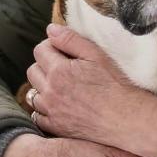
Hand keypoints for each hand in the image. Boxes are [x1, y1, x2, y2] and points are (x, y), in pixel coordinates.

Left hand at [26, 23, 156, 156]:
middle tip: (63, 67)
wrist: (124, 118)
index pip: (40, 50)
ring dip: (43, 87)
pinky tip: (59, 105)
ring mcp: (50, 111)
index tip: (63, 51)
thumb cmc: (114, 85)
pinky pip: (37, 116)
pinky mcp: (55, 127)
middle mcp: (49, 92)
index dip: (51, 46)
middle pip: (32, 71)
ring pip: (33, 94)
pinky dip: (43, 109)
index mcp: (58, 71)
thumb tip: (50, 29)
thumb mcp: (96, 55)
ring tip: (62, 87)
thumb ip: (70, 40)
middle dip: (44, 65)